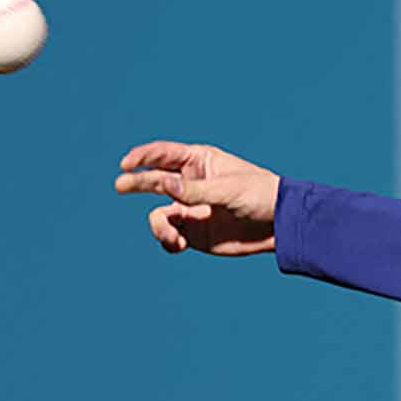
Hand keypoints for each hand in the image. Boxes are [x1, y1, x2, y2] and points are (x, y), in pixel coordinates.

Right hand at [115, 140, 279, 255]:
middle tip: (120, 185)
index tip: (127, 164)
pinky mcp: (194, 232)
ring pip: (158, 215)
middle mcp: (189, 184)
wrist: (281, 225)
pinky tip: (177, 245)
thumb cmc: (259, 195)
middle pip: (153, 181)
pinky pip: (169, 237)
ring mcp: (189, 209)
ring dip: (158, 226)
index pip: (163, 154)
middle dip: (135, 182)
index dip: (142, 157)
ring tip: (173, 237)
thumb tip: (161, 184)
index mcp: (199, 162)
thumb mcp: (227, 190)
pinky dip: (167, 241)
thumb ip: (194, 190)